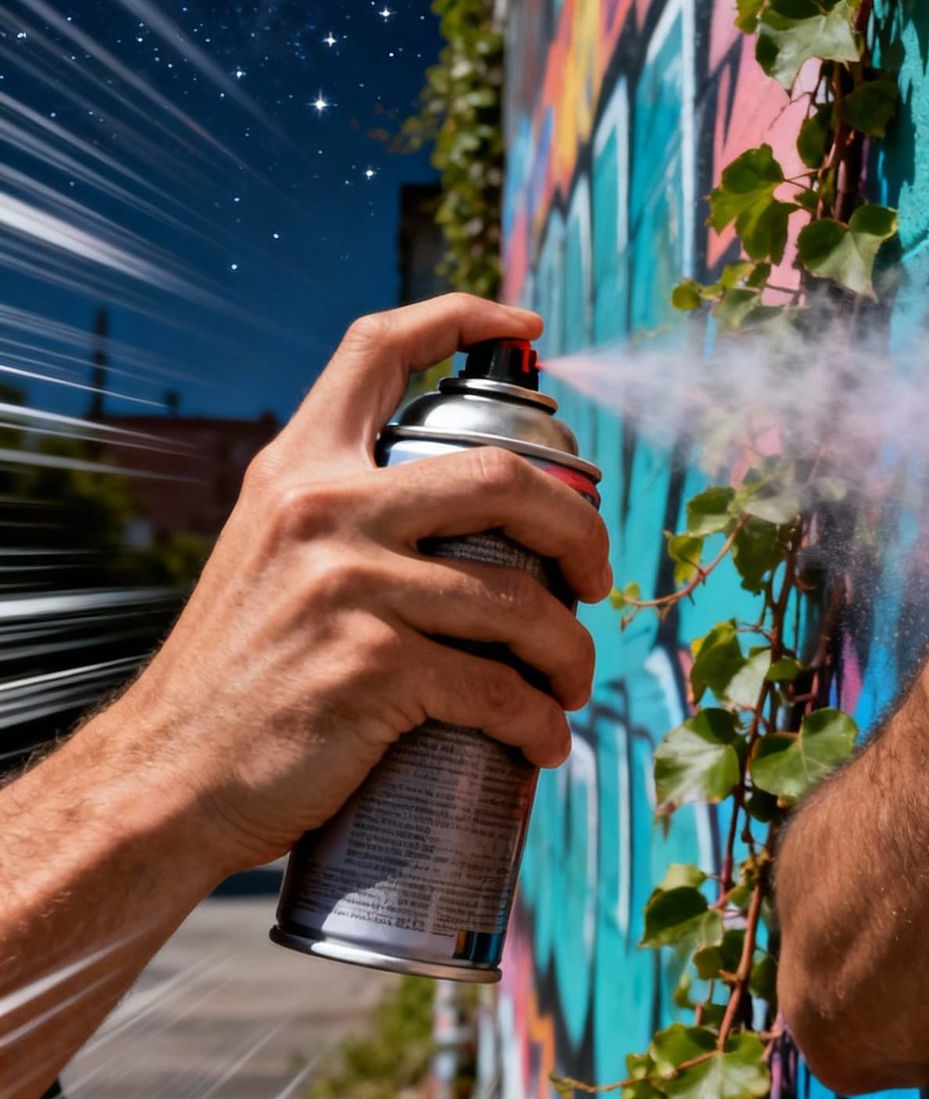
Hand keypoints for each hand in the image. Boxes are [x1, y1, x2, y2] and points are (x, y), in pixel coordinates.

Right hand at [103, 294, 612, 882]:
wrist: (162, 781)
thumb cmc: (239, 677)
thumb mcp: (270, 557)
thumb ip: (344, 516)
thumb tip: (464, 515)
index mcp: (299, 467)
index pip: (378, 347)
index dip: (461, 317)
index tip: (528, 326)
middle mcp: (321, 507)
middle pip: (505, 477)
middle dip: (580, 528)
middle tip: (595, 577)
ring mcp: (345, 584)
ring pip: (521, 602)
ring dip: (571, 651)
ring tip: (572, 684)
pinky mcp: (366, 667)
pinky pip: (497, 689)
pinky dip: (539, 722)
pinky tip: (544, 742)